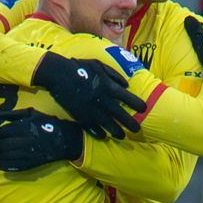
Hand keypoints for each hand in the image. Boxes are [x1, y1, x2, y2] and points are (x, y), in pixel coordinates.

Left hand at [0, 108, 84, 172]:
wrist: (64, 139)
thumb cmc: (47, 123)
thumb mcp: (32, 113)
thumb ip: (14, 114)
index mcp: (24, 127)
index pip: (2, 132)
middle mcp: (24, 141)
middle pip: (2, 145)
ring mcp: (28, 153)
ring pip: (7, 156)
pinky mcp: (32, 162)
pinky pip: (16, 166)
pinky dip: (7, 166)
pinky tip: (0, 165)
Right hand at [29, 53, 144, 139]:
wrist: (58, 74)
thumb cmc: (80, 67)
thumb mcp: (99, 65)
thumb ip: (114, 75)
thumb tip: (126, 85)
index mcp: (107, 86)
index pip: (127, 98)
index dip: (137, 104)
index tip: (144, 109)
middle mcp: (102, 99)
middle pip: (120, 115)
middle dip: (131, 124)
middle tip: (138, 130)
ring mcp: (91, 109)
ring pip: (108, 125)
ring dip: (117, 132)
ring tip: (122, 136)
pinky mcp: (81, 116)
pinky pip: (93, 128)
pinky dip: (99, 133)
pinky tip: (104, 136)